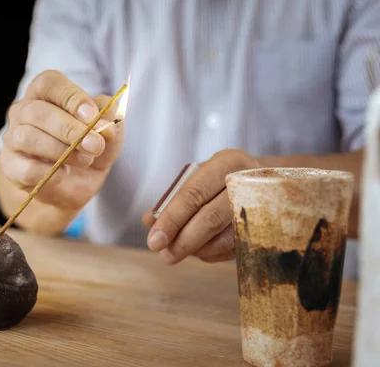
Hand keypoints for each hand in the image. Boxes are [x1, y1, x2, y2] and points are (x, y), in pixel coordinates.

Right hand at [0, 70, 122, 210]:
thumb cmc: (87, 149)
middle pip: (38, 111)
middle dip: (70, 128)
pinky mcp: (11, 167)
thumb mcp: (108, 133)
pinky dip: (50, 173)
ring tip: (86, 160)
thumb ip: (110, 119)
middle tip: (96, 145)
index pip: (49, 83)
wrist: (72, 186)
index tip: (93, 115)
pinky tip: (64, 174)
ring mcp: (13, 139)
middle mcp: (23, 112)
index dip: (71, 97)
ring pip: (28, 137)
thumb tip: (107, 119)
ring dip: (62, 150)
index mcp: (45, 94)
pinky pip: (26, 168)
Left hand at [142, 149, 260, 263]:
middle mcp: (248, 182)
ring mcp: (263, 207)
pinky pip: (235, 249)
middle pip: (211, 218)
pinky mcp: (269, 229)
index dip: (171, 219)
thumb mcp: (199, 177)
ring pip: (225, 238)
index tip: (154, 240)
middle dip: (183, 241)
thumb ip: (173, 197)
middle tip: (164, 256)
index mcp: (227, 162)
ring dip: (197, 250)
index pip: (194, 194)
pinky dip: (212, 253)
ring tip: (178, 253)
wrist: (268, 180)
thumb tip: (150, 220)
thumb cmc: (222, 180)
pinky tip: (200, 250)